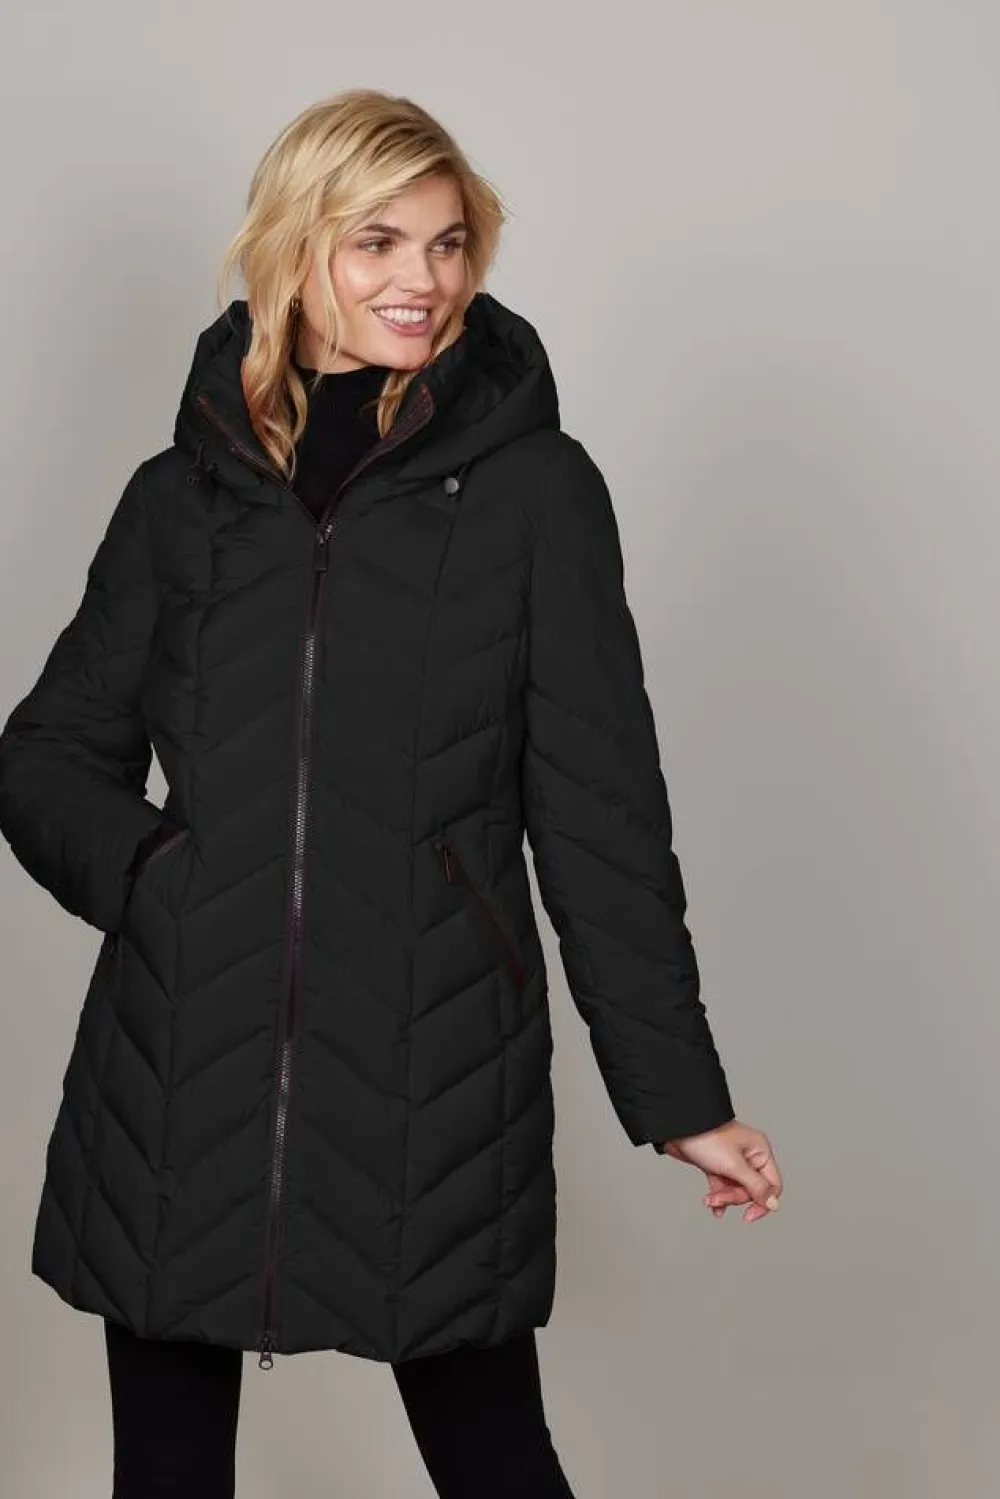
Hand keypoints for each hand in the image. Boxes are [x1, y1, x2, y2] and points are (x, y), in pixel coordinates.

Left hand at [656, 1119, 781, 1222]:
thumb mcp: (734, 1165)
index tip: (748, 1215)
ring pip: (736, 1189)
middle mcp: (749, 1155)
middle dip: (734, 1197)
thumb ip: (756, 1187)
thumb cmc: (707, 1138)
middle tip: (719, 1197)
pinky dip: (718, 1195)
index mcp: (760, 1151)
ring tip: (709, 1200)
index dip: (763, 1202)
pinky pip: (723, 1186)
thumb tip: (775, 1204)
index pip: (772, 1185)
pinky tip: (712, 1205)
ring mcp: (733, 1160)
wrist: (678, 1127)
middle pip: (752, 1190)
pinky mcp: (717, 1164)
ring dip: (723, 1197)